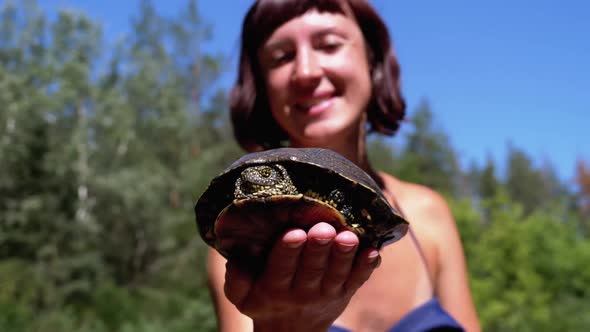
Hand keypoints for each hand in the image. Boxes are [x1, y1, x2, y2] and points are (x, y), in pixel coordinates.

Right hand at [223, 222, 380, 331]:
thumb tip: (235, 259)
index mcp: (274, 287)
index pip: (281, 267)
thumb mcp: (241, 297)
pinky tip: (374, 251)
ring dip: (344, 254)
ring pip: (338, 272)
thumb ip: (236, 279)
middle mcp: (302, 291)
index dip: (288, 250)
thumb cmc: (264, 301)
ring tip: (349, 236)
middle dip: (318, 247)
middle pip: (312, 267)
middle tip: (323, 229)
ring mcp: (327, 292)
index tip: (294, 232)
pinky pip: (358, 280)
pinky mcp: (345, 292)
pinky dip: (366, 266)